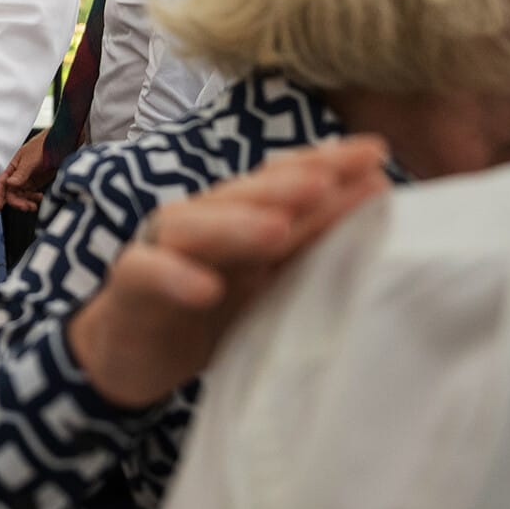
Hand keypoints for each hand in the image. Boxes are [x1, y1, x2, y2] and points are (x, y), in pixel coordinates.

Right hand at [0, 129, 55, 210]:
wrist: (62, 144)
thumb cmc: (43, 146)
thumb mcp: (30, 159)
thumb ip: (20, 173)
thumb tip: (8, 184)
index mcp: (13, 166)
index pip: (2, 183)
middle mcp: (18, 174)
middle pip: (12, 192)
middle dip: (16, 201)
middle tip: (25, 207)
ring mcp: (27, 179)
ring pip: (21, 196)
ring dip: (25, 202)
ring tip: (33, 206)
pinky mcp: (37, 183)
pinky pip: (31, 195)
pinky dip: (34, 199)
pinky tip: (40, 198)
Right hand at [66, 137, 389, 408]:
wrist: (129, 353)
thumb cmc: (206, 312)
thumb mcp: (266, 284)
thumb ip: (310, 248)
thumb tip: (380, 210)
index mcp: (240, 219)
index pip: (284, 183)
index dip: (326, 165)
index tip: (376, 154)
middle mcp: (202, 222)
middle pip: (242, 195)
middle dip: (287, 184)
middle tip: (328, 180)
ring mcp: (161, 249)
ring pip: (195, 225)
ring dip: (236, 224)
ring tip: (278, 228)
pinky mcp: (130, 286)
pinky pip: (149, 272)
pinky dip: (176, 276)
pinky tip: (207, 288)